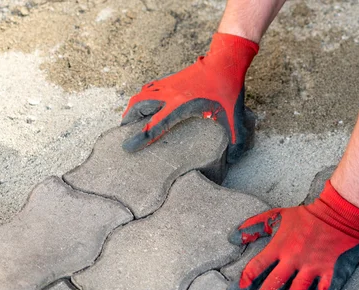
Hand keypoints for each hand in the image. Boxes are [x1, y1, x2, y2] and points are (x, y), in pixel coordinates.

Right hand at [121, 33, 258, 162]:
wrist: (225, 60)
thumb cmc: (228, 88)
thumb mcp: (233, 116)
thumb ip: (234, 139)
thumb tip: (234, 159)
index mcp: (181, 105)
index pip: (155, 124)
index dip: (141, 138)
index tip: (128, 147)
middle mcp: (169, 94)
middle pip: (138, 107)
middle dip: (128, 121)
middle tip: (123, 134)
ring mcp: (167, 84)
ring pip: (140, 96)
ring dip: (132, 109)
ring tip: (129, 122)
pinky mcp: (169, 79)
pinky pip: (148, 89)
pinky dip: (141, 99)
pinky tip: (143, 106)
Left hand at [224, 180, 358, 289]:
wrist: (338, 213)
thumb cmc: (305, 216)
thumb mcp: (276, 216)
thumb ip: (254, 227)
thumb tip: (232, 238)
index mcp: (279, 246)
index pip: (257, 266)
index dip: (245, 281)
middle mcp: (294, 259)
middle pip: (275, 284)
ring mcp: (313, 266)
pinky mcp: (330, 271)